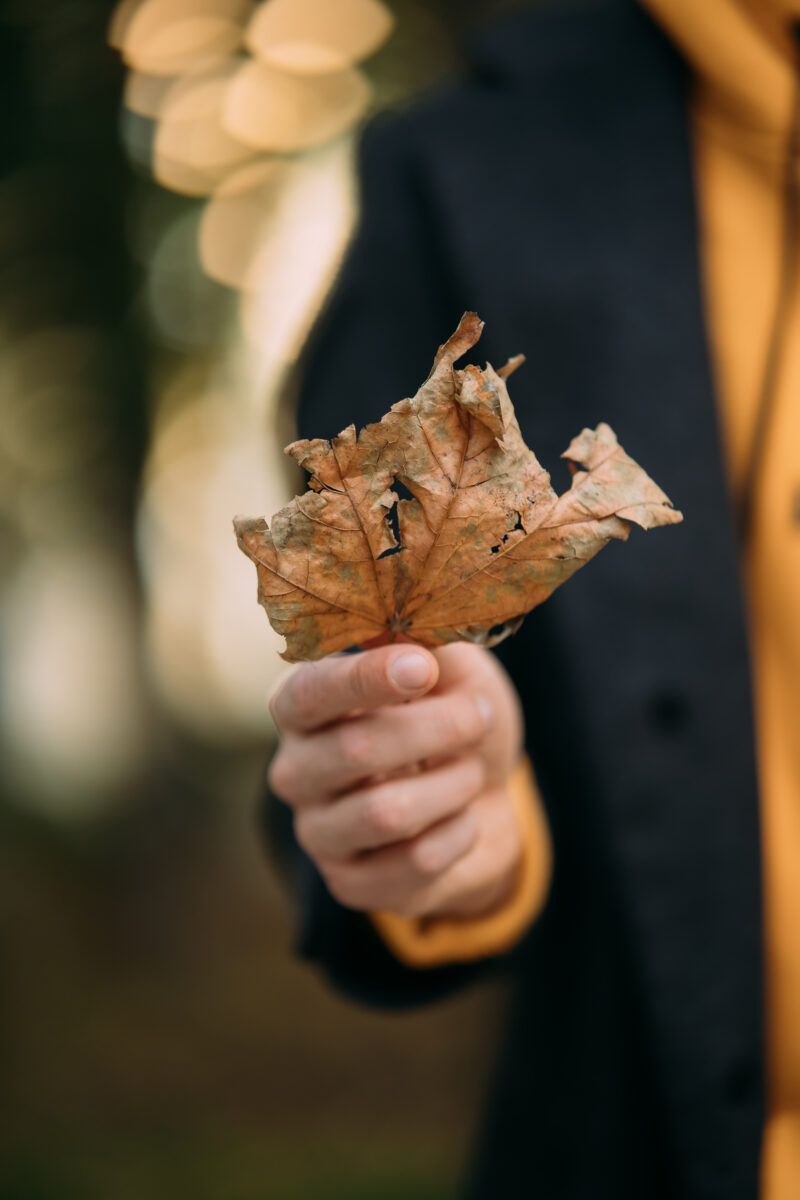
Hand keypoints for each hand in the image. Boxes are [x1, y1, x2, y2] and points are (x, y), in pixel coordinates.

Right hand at [268, 642, 528, 920]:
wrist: (481, 798)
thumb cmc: (453, 720)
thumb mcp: (452, 670)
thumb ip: (431, 646)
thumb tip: (411, 634)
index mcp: (302, 706)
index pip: (311, 691)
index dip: (366, 678)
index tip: (423, 666)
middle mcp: (294, 770)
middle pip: (355, 749)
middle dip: (435, 729)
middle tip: (478, 715)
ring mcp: (317, 833)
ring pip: (388, 812)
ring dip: (452, 783)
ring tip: (470, 770)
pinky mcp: (350, 884)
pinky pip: (416, 861)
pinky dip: (459, 831)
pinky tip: (463, 816)